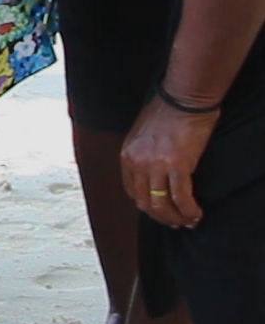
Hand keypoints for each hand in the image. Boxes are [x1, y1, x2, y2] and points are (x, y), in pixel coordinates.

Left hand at [122, 94, 218, 228]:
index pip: (131, 190)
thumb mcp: (141, 134)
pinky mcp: (177, 165)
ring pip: (161, 204)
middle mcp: (137, 162)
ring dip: (175, 217)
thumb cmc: (165, 112)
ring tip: (187, 221)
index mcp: (126, 155)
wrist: (182, 100)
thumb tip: (151, 173)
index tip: (159, 210)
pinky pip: (181, 197)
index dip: (146, 204)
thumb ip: (142, 153)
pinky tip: (196, 213)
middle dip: (160, 216)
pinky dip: (189, 210)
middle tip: (175, 222)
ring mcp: (155, 165)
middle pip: (144, 202)